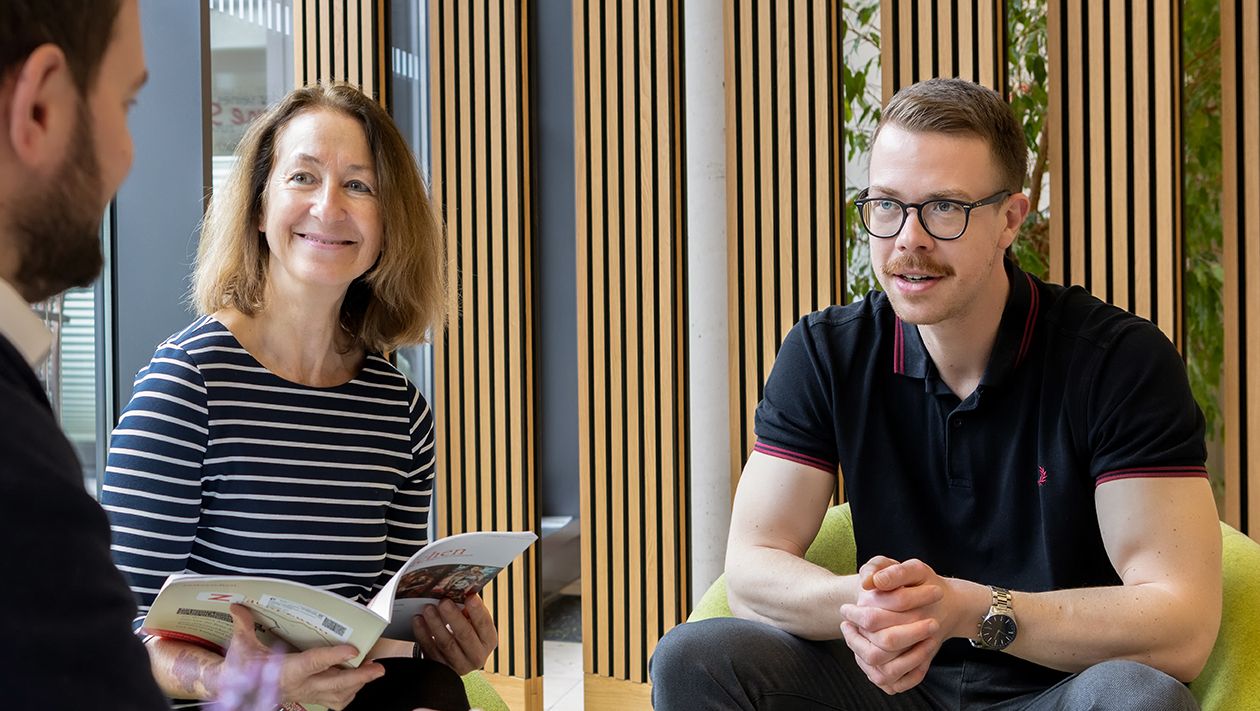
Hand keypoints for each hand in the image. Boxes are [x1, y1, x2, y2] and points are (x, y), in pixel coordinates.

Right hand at [220, 604, 384, 709]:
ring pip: (339, 696)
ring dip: (358, 684)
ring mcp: (308, 694)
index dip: (333, 657)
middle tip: (377, 667)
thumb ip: (244, 625)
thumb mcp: (241, 646)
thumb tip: (237, 605)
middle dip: (358, 677)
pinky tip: (358, 681)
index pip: (312, 663)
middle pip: (334, 684)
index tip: (352, 650)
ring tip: (374, 671)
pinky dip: (350, 692)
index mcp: (285, 670)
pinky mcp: (312, 699)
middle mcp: (300, 685)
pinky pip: (335, 701)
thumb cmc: (244, 668)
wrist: (240, 690)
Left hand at [411, 593, 498, 674]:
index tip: (470, 597)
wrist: (457, 658)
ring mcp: (459, 664)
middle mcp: (477, 655)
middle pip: (465, 635)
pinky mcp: (441, 668)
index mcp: (488, 641)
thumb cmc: (466, 633)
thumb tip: (459, 593)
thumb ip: (469, 610)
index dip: (477, 611)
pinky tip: (418, 621)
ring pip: (446, 643)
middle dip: (453, 617)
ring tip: (428, 609)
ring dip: (436, 624)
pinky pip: (430, 650)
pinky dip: (423, 634)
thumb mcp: (473, 623)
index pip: (484, 625)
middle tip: (443, 602)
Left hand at [840, 557, 964, 693]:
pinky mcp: (920, 668)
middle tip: (846, 625)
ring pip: (885, 672)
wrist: (951, 606)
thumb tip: (868, 582)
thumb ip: (885, 566)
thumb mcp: (911, 567)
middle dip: (855, 639)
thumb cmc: (924, 583)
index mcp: (914, 611)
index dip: (854, 616)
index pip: (872, 620)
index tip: (845, 610)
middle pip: (877, 652)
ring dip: (863, 658)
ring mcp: (921, 656)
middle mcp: (919, 636)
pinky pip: (896, 684)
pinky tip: (867, 657)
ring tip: (854, 639)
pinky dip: (878, 676)